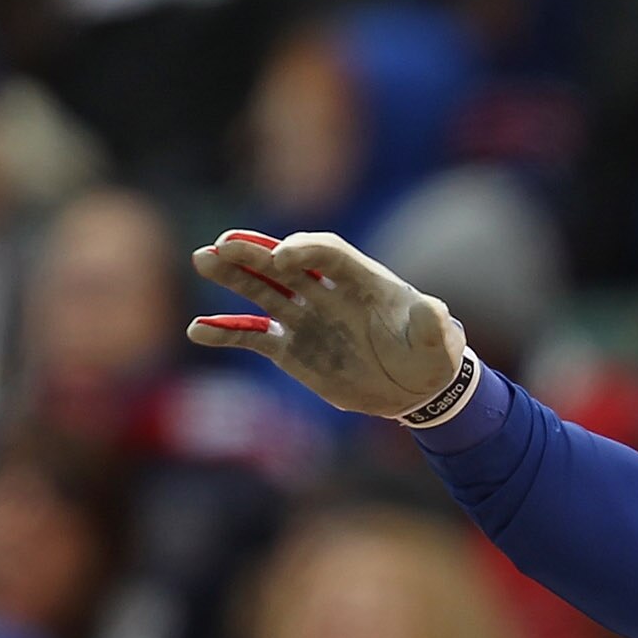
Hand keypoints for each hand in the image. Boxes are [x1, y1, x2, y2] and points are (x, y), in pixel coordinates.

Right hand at [187, 229, 472, 423]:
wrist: (417, 391)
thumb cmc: (431, 358)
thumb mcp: (439, 344)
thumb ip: (432, 326)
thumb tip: (433, 309)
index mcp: (363, 282)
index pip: (328, 254)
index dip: (304, 249)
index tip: (282, 258)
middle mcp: (328, 294)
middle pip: (285, 264)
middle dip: (254, 253)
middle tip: (221, 246)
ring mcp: (307, 319)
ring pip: (263, 290)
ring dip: (233, 276)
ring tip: (202, 261)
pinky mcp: (293, 349)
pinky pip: (254, 335)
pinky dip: (227, 331)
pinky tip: (199, 329)